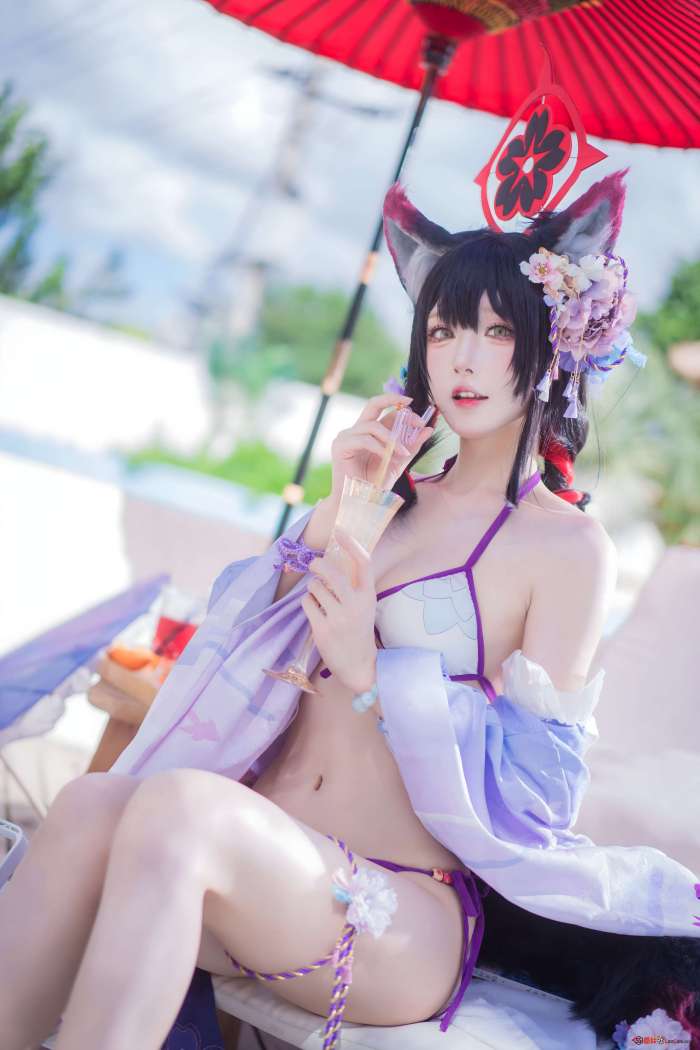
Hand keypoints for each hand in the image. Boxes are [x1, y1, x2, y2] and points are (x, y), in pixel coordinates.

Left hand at [302, 528, 377, 694]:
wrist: (359, 665)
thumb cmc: (359, 630)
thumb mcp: (365, 606)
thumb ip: (353, 585)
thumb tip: (331, 560)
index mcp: (369, 596)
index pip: (363, 562)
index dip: (351, 544)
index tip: (339, 531)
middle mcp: (356, 605)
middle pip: (332, 572)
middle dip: (318, 565)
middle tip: (313, 564)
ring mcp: (339, 618)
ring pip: (315, 587)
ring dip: (312, 588)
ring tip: (319, 599)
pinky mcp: (323, 629)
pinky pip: (306, 603)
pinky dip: (307, 603)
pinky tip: (315, 611)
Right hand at [330, 392, 432, 502]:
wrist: (360, 503)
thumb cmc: (376, 483)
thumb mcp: (399, 462)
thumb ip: (411, 446)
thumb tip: (428, 429)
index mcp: (369, 431)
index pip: (387, 412)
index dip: (403, 410)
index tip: (421, 419)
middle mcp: (356, 430)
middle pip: (373, 403)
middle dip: (393, 401)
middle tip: (411, 408)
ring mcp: (346, 436)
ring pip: (372, 426)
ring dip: (391, 439)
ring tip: (403, 453)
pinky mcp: (340, 447)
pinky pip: (363, 440)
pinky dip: (379, 448)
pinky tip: (387, 457)